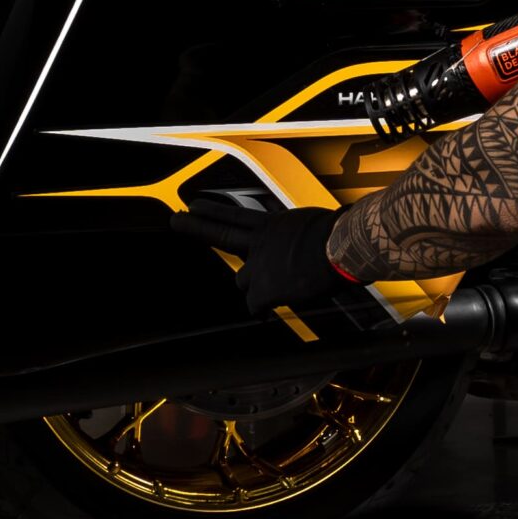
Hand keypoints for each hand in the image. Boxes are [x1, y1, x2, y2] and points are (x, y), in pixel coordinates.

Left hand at [169, 202, 384, 338]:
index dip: (214, 211)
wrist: (341, 247)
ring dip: (250, 285)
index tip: (195, 206)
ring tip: (256, 290)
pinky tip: (264, 312)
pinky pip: (255, 305)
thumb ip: (303, 234)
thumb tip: (316, 240)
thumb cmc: (340, 235)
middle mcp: (262, 241)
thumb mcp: (315, 224)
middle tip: (176, 220)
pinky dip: (260, 309)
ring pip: (243, 280)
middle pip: (222, 234)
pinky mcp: (265, 288)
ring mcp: (260, 265)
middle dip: (195, 227)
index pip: (237, 215)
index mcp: (274, 224)